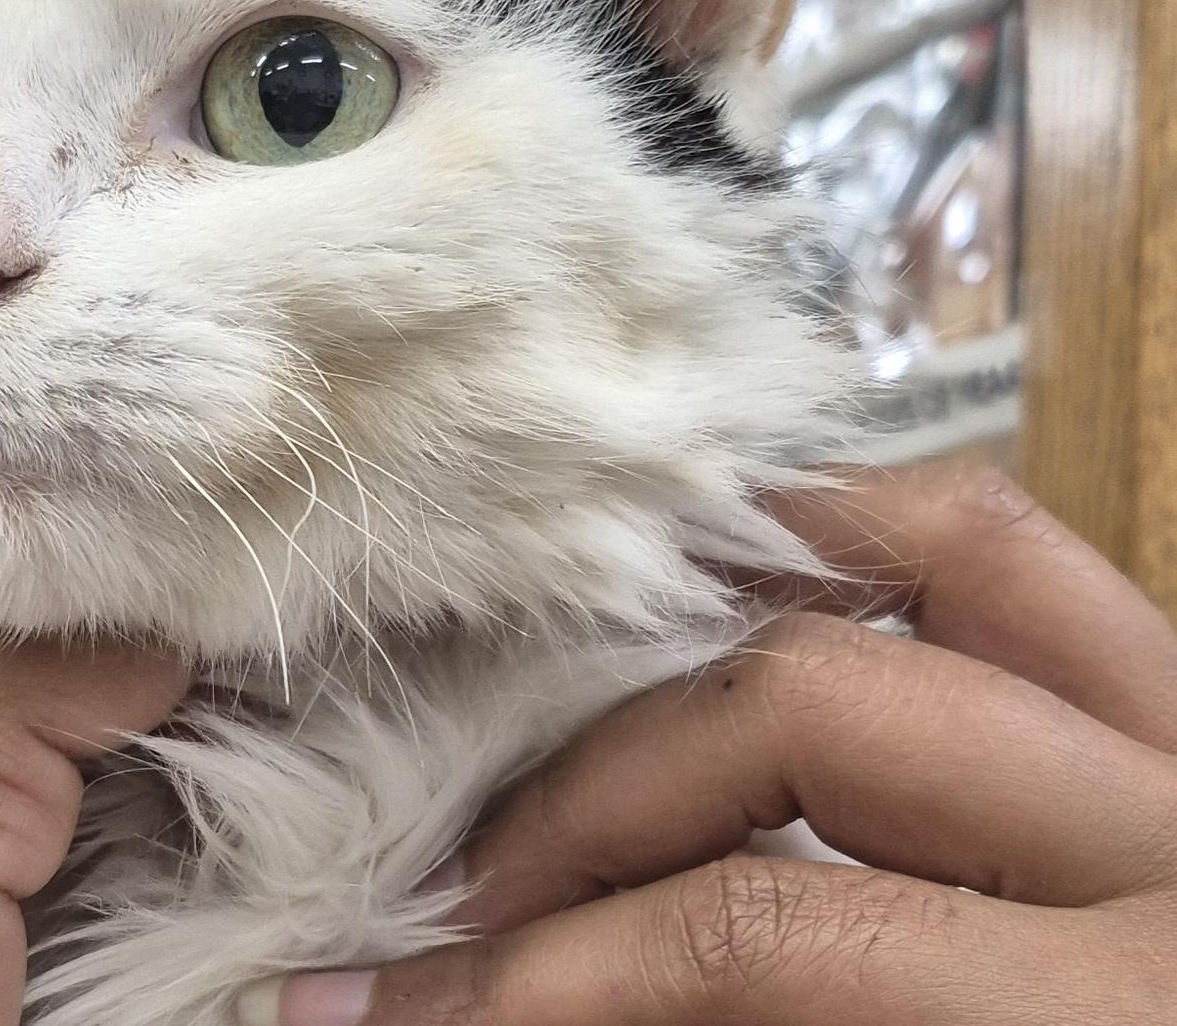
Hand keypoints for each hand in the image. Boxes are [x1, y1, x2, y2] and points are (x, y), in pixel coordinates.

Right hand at [246, 466, 1176, 1024]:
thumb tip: (516, 1004)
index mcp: (1121, 1016)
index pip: (769, 935)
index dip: (557, 974)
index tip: (410, 1004)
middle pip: (809, 707)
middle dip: (601, 798)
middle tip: (477, 886)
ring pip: (936, 542)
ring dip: (732, 597)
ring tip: (581, 691)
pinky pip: (1010, 551)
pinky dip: (860, 537)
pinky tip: (747, 592)